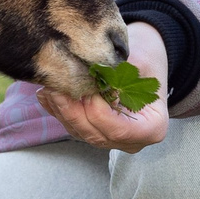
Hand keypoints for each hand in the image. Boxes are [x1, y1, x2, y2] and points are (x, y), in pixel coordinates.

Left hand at [40, 22, 170, 153]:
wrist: (144, 59)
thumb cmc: (147, 57)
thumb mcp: (138, 62)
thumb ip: (116, 75)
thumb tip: (89, 79)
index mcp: (152, 127)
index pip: (119, 130)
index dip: (98, 113)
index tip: (86, 89)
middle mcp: (132, 140)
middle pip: (96, 135)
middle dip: (72, 113)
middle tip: (56, 89)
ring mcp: (112, 139)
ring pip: (80, 132)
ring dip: (61, 111)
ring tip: (49, 88)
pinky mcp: (95, 131)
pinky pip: (73, 126)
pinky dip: (58, 111)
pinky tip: (47, 94)